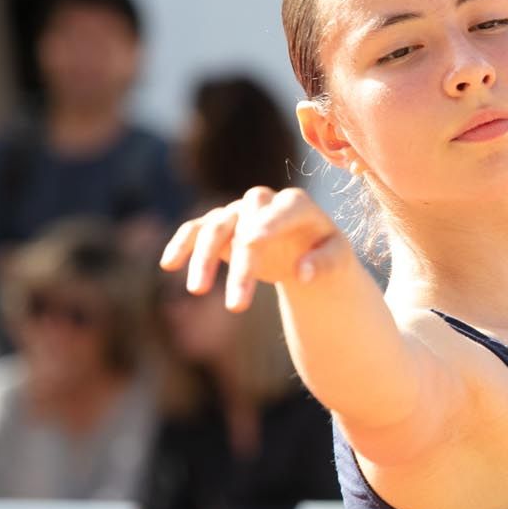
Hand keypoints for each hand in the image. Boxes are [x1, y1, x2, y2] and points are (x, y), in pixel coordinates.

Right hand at [160, 187, 349, 312]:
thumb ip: (325, 263)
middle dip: (241, 261)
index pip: (285, 208)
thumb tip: (302, 274)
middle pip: (247, 222)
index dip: (270, 222)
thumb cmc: (325, 252)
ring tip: (198, 292)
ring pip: (215, 227)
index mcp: (298, 205)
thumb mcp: (338, 259)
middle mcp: (264, 203)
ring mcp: (238, 212)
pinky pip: (195, 230)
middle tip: (238, 305)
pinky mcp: (219, 226)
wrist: (305, 251)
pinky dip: (181, 244)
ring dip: (204, 258)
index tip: (253, 240)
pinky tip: (168, 265)